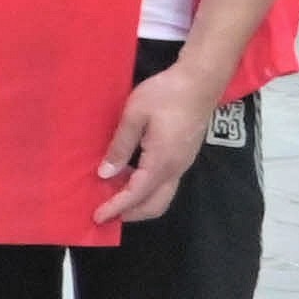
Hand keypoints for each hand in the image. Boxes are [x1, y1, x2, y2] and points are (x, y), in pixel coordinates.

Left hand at [93, 61, 220, 226]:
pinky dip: (147, 190)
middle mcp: (175, 169)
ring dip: (139, 203)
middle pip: (154, 205)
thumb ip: (120, 146)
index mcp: (161, 162)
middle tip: (105, 213)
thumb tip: (105, 174)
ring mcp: (183, 164)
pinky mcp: (184, 156)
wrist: (201, 81)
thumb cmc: (166, 94)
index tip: (97, 217)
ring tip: (113, 196)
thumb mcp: (134, 116)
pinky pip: (165, 183)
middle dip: (130, 214)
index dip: (115, 208)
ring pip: (162, 196)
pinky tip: (128, 177)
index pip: (136, 194)